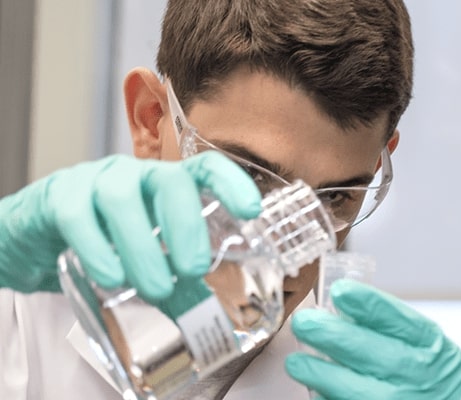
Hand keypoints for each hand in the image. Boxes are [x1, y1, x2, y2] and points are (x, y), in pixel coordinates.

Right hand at [0, 151, 260, 301]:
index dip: (231, 183)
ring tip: (155, 287)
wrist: (35, 239)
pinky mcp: (58, 197)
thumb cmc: (101, 243)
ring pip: (121, 197)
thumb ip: (171, 280)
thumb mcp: (144, 259)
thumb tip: (205, 315)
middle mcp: (135, 176)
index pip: (204, 168)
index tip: (251, 211)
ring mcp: (95, 181)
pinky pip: (78, 215)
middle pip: (168, 180)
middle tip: (194, 269)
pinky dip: (99, 248)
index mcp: (164, 186)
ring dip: (143, 245)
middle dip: (186, 225)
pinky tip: (111, 277)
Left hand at [285, 279, 460, 398]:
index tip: (339, 291)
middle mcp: (417, 372)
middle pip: (371, 351)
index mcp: (428, 342)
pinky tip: (314, 389)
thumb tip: (336, 307)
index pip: (396, 317)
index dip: (366, 302)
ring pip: (355, 389)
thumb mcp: (423, 342)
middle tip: (304, 322)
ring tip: (296, 362)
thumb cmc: (430, 373)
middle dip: (332, 335)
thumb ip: (386, 326)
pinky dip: (329, 397)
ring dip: (321, 374)